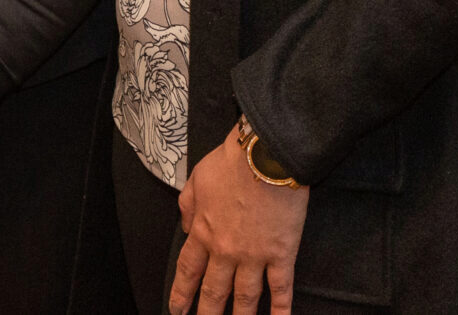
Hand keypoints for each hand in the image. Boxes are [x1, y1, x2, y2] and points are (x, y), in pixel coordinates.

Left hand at [172, 124, 309, 314]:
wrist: (263, 158)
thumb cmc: (229, 164)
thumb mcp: (195, 181)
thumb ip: (187, 207)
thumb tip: (185, 228)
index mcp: (203, 231)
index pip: (188, 270)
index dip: (181, 293)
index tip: (176, 309)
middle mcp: (225, 251)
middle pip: (214, 291)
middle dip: (206, 313)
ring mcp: (254, 256)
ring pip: (244, 297)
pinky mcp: (281, 255)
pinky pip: (281, 289)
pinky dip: (280, 310)